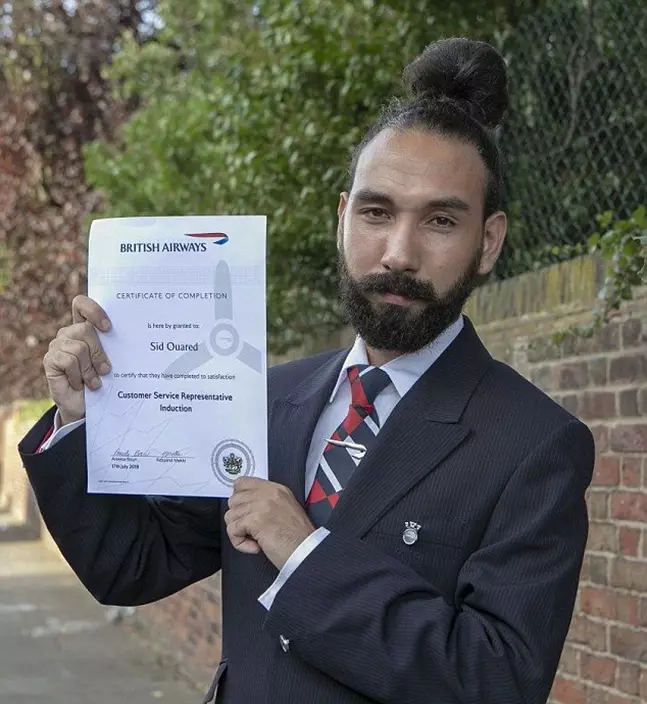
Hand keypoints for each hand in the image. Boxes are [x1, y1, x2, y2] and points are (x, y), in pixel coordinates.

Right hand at [43, 295, 112, 425]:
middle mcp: (69, 333)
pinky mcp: (50, 360)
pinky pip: (68, 361)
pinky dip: (79, 376)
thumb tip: (135, 336)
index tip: (108, 327)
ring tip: (94, 381)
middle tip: (106, 369)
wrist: (86, 406)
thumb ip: (113, 345)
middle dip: (99, 352)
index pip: (81, 304)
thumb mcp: (111, 361)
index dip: (93, 310)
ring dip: (90, 369)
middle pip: (85, 329)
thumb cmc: (102, 380)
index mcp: (84, 328)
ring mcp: (57, 346)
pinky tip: (81, 384)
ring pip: (79, 348)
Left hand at [225, 478, 315, 569]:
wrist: (307, 551)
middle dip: (238, 519)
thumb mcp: (286, 509)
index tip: (245, 513)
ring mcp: (261, 505)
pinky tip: (255, 547)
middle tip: (251, 532)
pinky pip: (232, 530)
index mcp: (276, 489)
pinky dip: (240, 543)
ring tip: (255, 540)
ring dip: (238, 533)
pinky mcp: (255, 520)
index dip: (239, 499)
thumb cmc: (298, 538)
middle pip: (234, 500)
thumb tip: (244, 506)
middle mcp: (268, 493)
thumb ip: (267, 502)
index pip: (242, 483)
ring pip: (230, 516)